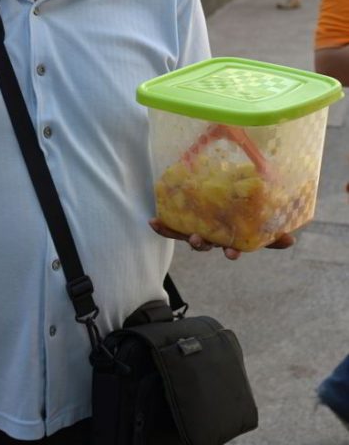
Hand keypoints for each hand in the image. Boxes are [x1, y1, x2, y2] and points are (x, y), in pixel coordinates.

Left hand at [149, 219, 295, 261]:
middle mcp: (214, 236)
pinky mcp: (182, 222)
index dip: (233, 251)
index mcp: (231, 234)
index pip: (234, 246)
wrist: (212, 192)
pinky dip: (162, 226)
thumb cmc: (241, 208)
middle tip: (199, 239)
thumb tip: (291, 241)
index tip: (232, 253)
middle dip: (205, 244)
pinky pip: (171, 228)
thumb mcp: (258, 218)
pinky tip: (152, 222)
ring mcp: (199, 229)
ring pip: (191, 238)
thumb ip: (273, 232)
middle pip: (208, 244)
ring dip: (189, 238)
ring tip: (191, 234)